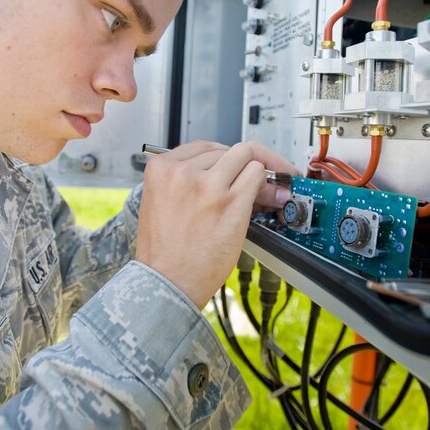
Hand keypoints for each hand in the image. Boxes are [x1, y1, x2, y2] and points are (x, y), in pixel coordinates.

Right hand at [135, 140, 297, 308]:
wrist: (167, 282)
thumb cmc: (165, 251)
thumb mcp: (164, 203)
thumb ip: (189, 181)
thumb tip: (229, 170)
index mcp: (161, 168)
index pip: (203, 147)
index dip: (224, 158)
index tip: (235, 166)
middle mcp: (182, 171)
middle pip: (227, 150)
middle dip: (242, 166)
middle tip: (254, 181)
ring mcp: (208, 184)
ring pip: (246, 157)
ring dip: (255, 173)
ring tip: (262, 191)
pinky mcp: (231, 201)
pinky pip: (257, 175)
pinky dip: (266, 185)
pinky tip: (267, 198)